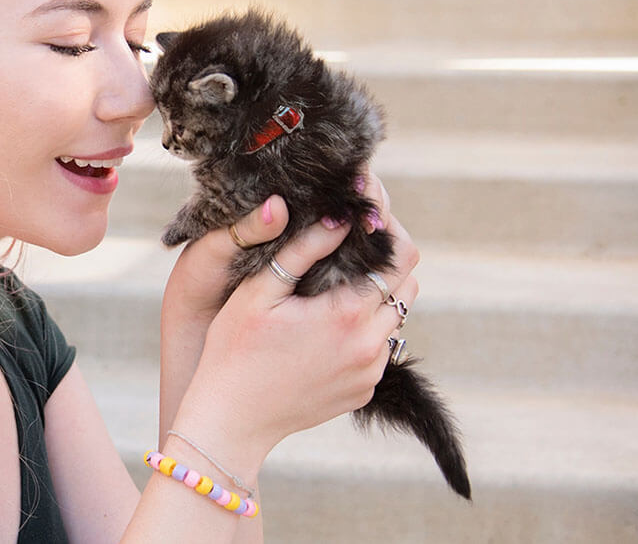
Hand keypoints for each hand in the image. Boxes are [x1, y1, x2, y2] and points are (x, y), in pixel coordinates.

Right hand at [168, 213, 420, 475]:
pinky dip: (364, 330)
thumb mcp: (259, 290)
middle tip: (349, 247)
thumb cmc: (234, 349)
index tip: (364, 217)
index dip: (387, 229)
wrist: (230, 420)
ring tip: (336, 285)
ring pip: (396, 318)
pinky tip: (326, 326)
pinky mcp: (363, 391)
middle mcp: (369, 345)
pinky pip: (379, 349)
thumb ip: (303, 249)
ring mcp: (370, 372)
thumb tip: (341, 217)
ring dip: (376, 296)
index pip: (400, 257)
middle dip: (384, 260)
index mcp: (347, 313)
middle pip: (406, 284)